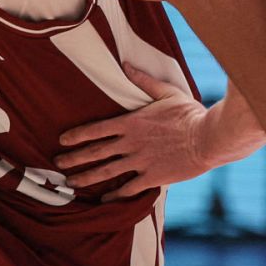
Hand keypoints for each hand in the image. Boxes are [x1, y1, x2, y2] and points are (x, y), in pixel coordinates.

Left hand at [56, 65, 213, 200]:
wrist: (208, 138)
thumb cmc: (189, 113)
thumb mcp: (166, 92)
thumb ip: (144, 82)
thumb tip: (126, 65)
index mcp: (131, 123)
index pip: (96, 129)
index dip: (77, 135)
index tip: (62, 140)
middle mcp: (131, 143)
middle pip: (95, 152)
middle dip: (74, 159)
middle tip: (58, 164)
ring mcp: (140, 162)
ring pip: (106, 172)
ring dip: (87, 178)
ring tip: (72, 183)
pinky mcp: (152, 177)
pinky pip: (128, 189)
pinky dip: (114, 195)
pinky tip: (104, 199)